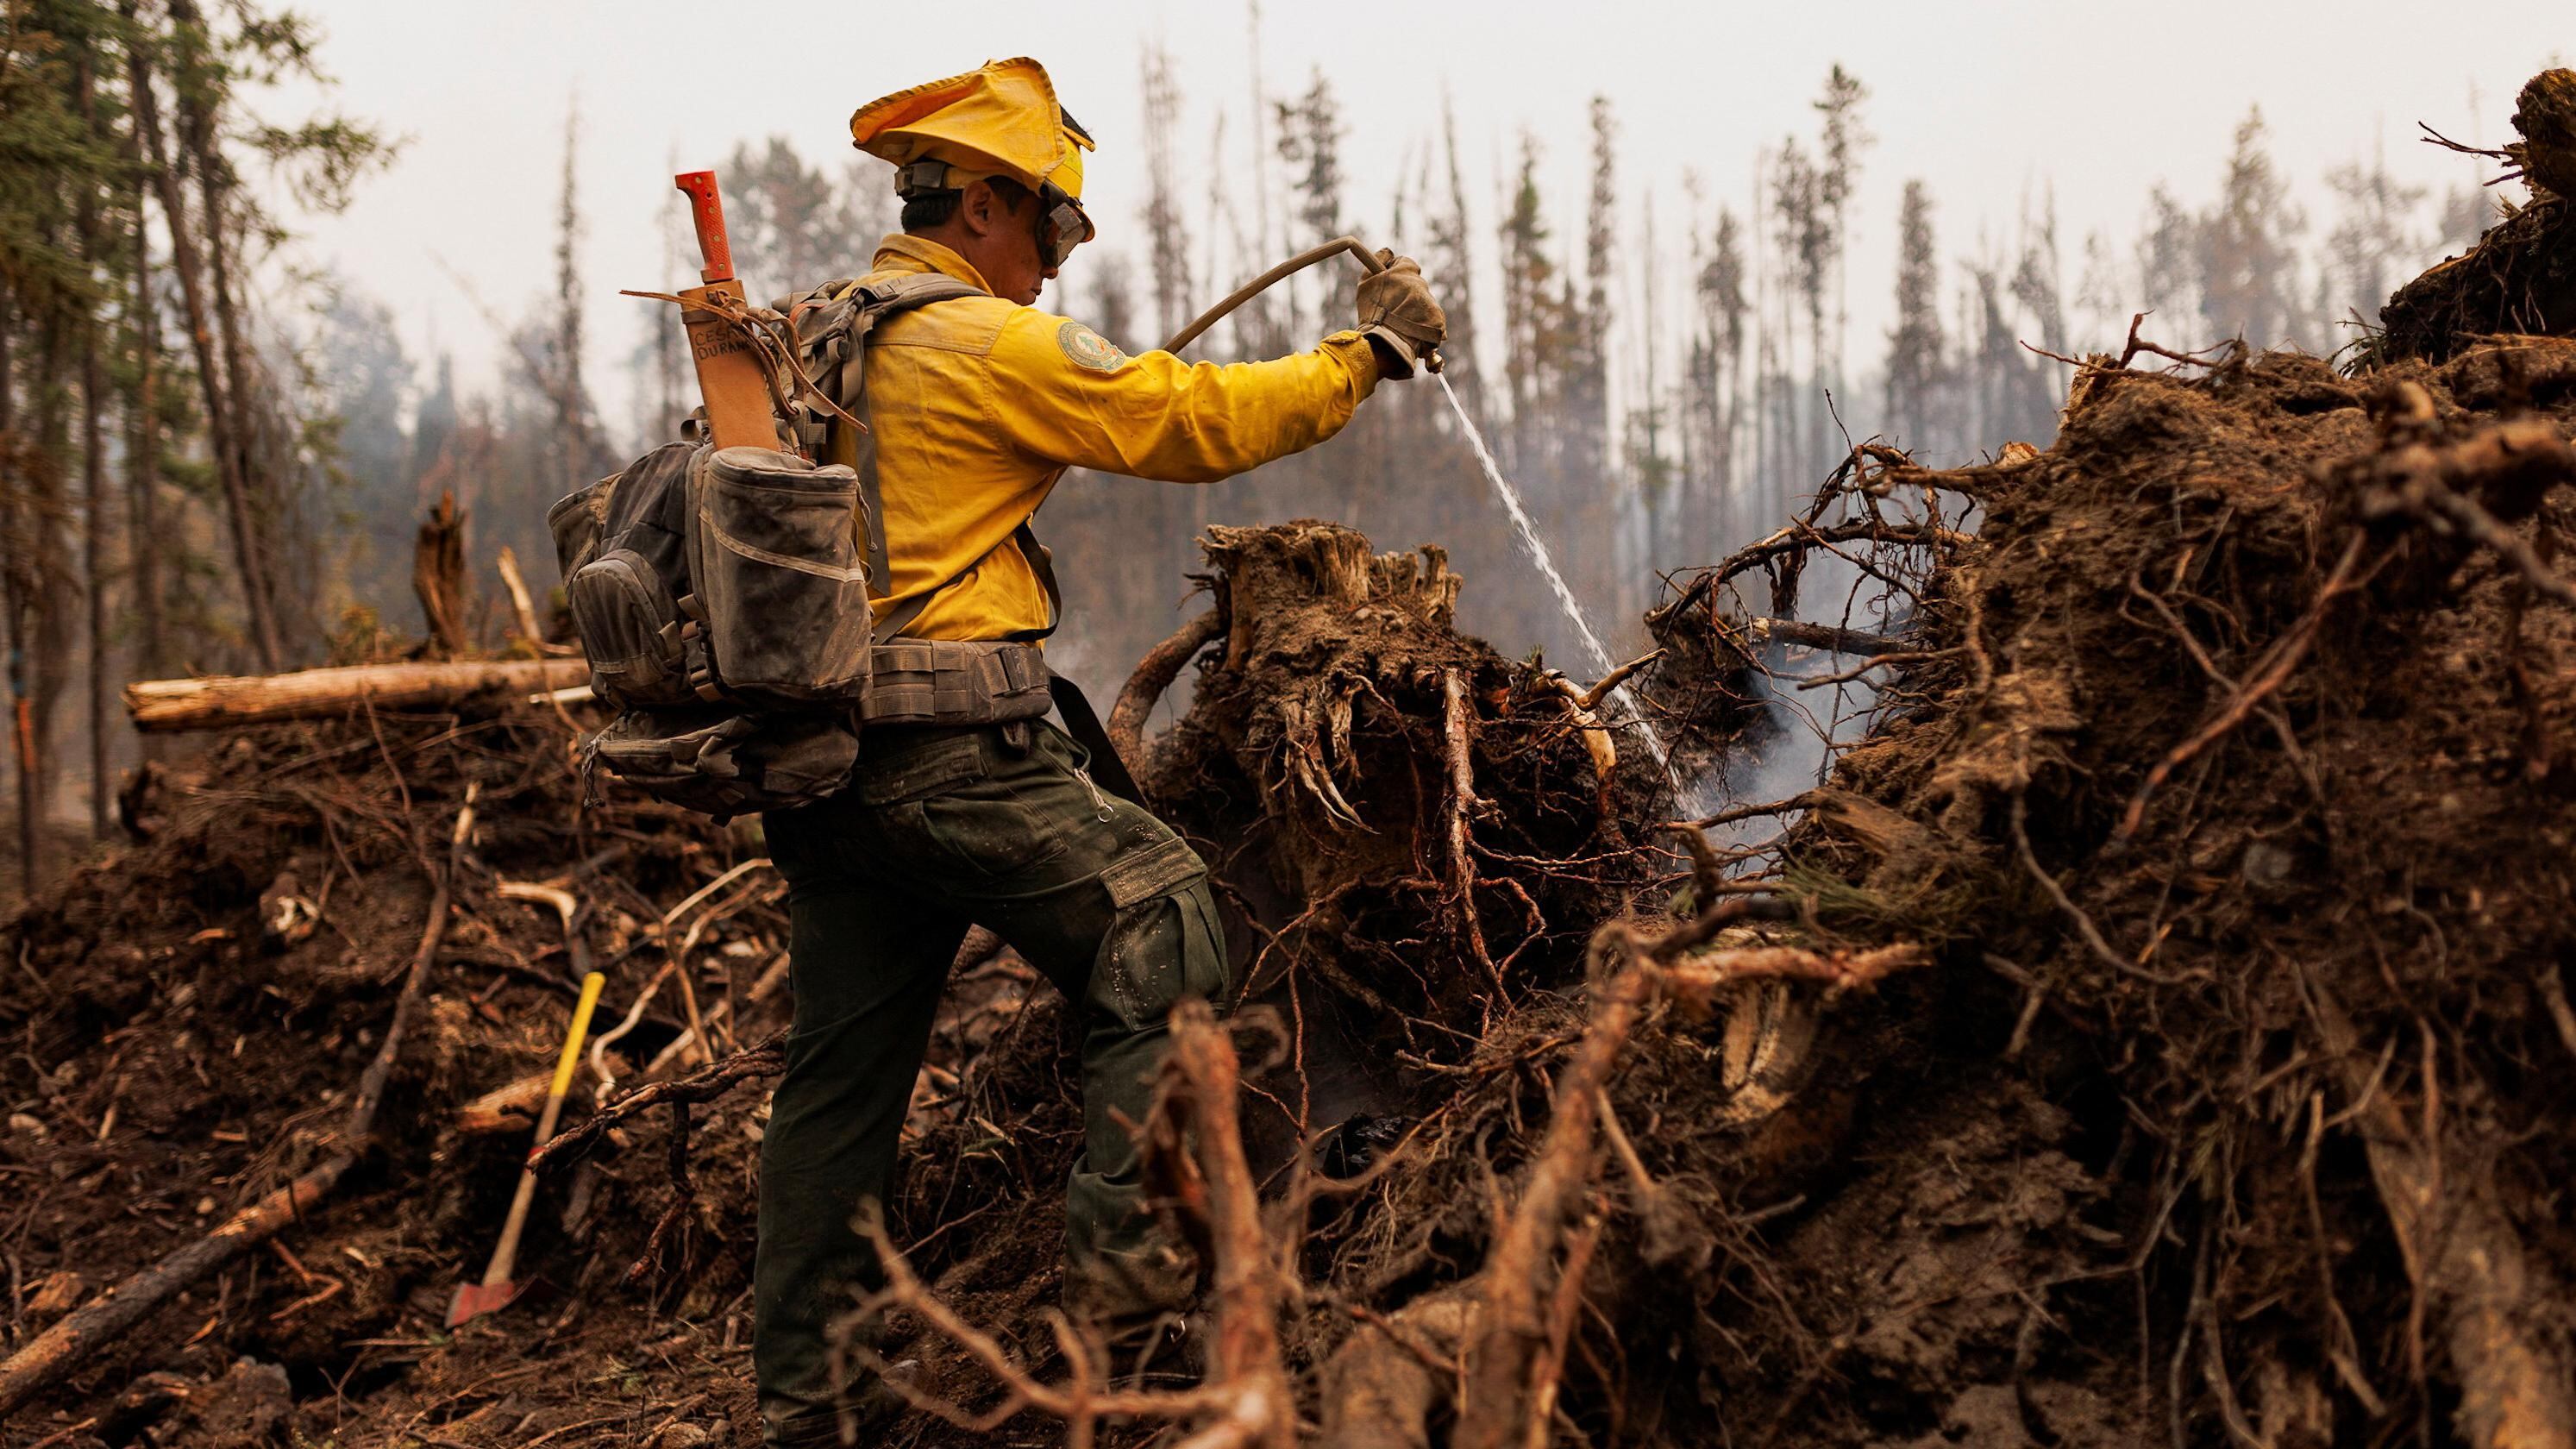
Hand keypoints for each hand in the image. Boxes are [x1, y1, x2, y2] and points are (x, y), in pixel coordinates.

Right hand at [1355, 250, 1444, 377]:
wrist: (1386, 344)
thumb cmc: (1372, 314)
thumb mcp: (1366, 283)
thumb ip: (1377, 261)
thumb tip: (1388, 251)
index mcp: (1403, 271)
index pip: (1406, 262)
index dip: (1397, 272)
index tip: (1391, 283)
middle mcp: (1420, 283)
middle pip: (1416, 283)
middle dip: (1406, 293)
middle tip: (1393, 308)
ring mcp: (1430, 301)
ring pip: (1423, 301)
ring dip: (1414, 309)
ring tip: (1400, 324)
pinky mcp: (1438, 319)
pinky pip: (1432, 318)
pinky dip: (1424, 324)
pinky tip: (1411, 332)